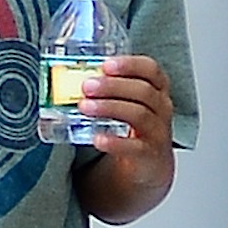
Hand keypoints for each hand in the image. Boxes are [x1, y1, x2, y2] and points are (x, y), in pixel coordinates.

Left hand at [69, 54, 175, 225]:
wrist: (149, 163)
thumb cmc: (132, 126)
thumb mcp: (126, 103)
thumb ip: (107, 90)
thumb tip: (66, 78)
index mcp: (156, 90)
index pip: (151, 70)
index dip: (130, 65)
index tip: (106, 64)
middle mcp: (161, 108)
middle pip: (143, 91)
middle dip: (113, 86)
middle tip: (86, 86)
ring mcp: (158, 132)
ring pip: (140, 115)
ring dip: (110, 108)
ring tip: (84, 107)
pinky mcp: (150, 155)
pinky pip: (135, 147)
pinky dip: (115, 142)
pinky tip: (97, 139)